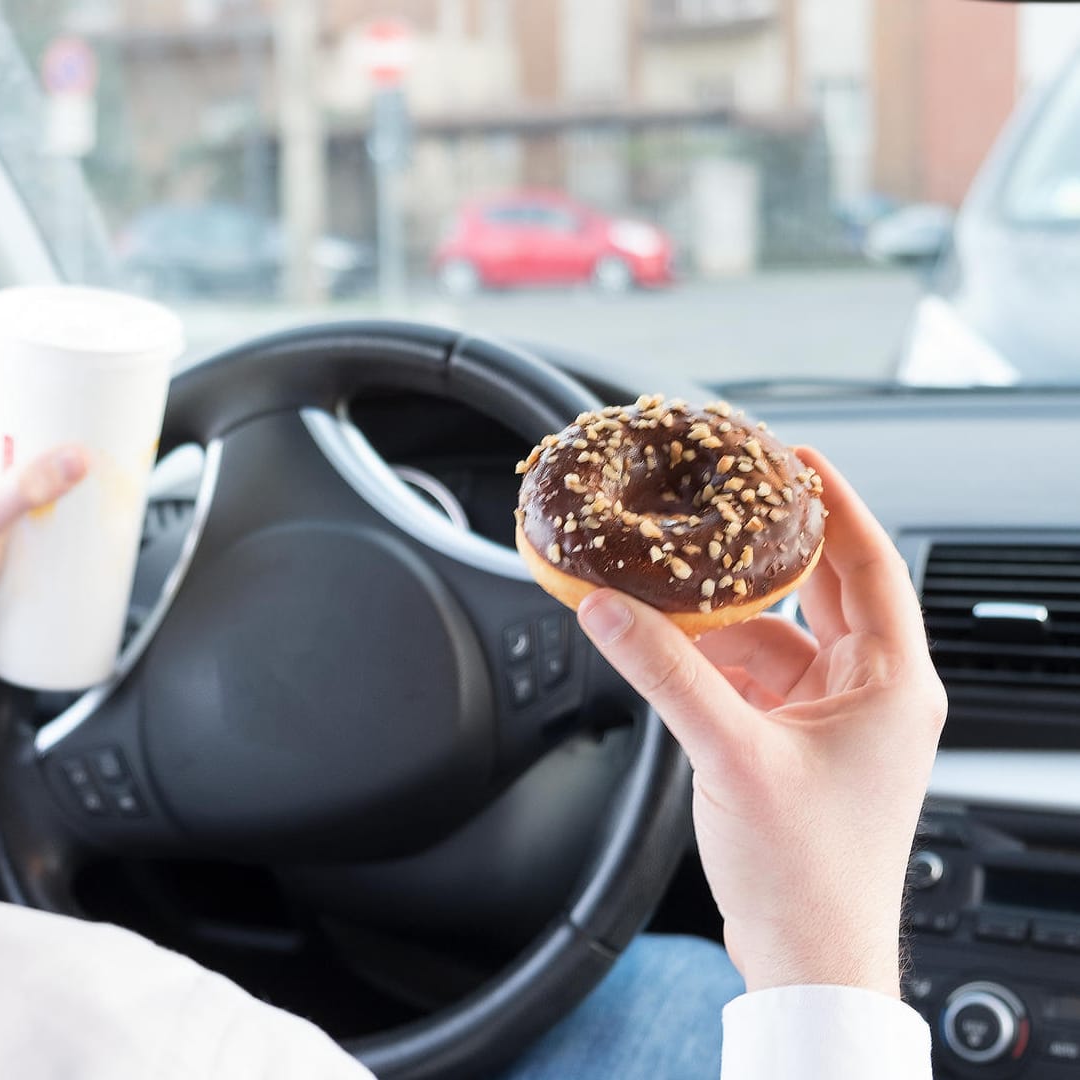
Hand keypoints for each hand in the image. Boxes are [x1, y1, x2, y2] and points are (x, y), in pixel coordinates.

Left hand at [0, 356, 86, 651]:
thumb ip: (25, 490)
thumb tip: (74, 458)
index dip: (29, 349)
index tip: (70, 349)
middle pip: (14, 398)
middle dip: (56, 394)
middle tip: (98, 398)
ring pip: (22, 436)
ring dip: (56, 435)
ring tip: (96, 437)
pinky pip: (24, 470)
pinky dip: (50, 469)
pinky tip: (75, 485)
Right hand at [575, 447, 945, 997]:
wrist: (807, 957)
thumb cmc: (808, 874)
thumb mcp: (730, 754)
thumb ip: (664, 673)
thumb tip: (608, 608)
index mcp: (891, 683)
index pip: (870, 562)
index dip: (832, 502)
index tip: (792, 457)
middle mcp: (872, 695)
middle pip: (823, 592)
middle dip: (770, 552)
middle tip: (724, 503)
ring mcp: (835, 722)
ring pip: (778, 637)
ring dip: (725, 617)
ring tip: (670, 590)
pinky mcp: (797, 747)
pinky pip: (754, 679)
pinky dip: (713, 662)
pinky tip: (669, 653)